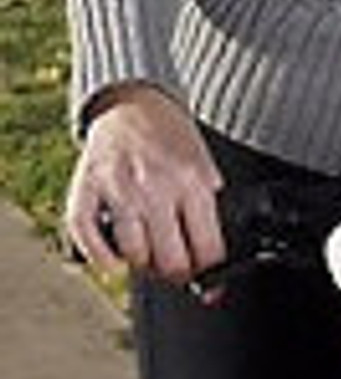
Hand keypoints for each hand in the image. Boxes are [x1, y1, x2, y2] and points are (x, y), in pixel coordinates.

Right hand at [64, 83, 225, 282]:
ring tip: (150, 258)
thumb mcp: (207, 170)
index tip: (205, 275)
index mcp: (193, 184)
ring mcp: (118, 188)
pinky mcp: (86, 186)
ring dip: (143, 266)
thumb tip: (215, 265)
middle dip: (177, 274)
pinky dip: (100, 257)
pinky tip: (114, 260)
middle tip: (176, 269)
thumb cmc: (172, 139)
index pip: (207, 250)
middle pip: (171, 260)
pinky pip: (86, 235)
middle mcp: (156, 187)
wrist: (134, 103)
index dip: (208, 272)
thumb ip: (210, 214)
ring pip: (134, 254)